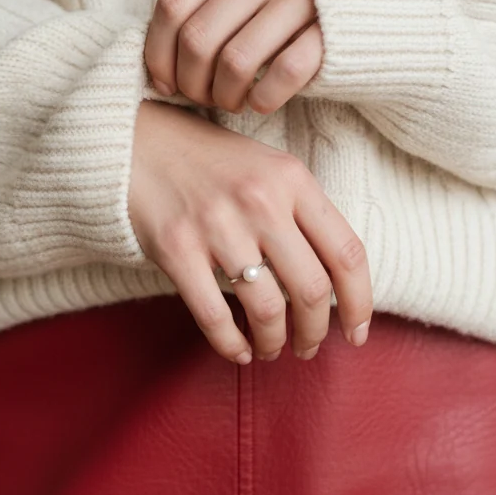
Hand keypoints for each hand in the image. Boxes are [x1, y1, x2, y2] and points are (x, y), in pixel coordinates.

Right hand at [128, 100, 372, 362]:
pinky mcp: (176, 248)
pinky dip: (231, 344)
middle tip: (308, 346)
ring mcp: (217, 225)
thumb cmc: (209, 162)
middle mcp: (260, 201)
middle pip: (311, 289)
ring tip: (272, 349)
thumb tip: (335, 280)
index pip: (346, 252)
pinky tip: (238, 352)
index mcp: (292, 180)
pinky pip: (214, 315)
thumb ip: (302, 213)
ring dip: (274, 342)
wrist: (135, 143)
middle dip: (316, 332)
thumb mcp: (268, 168)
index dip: (360, 302)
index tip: (356, 332)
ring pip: (266, 309)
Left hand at [143, 0, 323, 114]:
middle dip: (190, 82)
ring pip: (236, 61)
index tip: (164, 81)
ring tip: (231, 102)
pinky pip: (283, 74)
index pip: (174, 4)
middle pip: (199, 38)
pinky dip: (263, 98)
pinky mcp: (335, 29)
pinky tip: (261, 102)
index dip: (158, 52)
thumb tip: (159, 53)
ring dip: (224, 96)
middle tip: (202, 98)